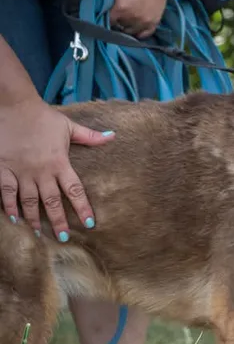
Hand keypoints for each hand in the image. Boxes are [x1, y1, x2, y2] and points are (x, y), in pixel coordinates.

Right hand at [0, 97, 114, 239]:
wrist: (14, 106)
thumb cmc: (43, 116)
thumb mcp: (69, 126)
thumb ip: (90, 136)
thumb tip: (113, 136)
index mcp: (60, 163)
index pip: (75, 191)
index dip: (83, 208)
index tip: (90, 224)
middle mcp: (42, 171)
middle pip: (52, 202)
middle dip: (59, 221)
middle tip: (63, 238)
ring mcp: (22, 172)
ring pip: (30, 201)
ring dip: (35, 219)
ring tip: (40, 233)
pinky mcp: (4, 169)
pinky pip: (7, 192)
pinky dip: (9, 206)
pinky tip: (14, 218)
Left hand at [81, 0, 168, 38]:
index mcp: (118, 9)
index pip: (104, 23)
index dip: (102, 20)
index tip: (102, 15)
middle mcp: (131, 19)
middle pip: (117, 29)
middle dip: (113, 23)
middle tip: (114, 14)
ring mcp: (144, 22)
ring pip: (129, 33)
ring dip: (125, 27)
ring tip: (124, 17)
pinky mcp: (153, 23)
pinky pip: (143, 35)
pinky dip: (138, 32)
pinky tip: (134, 24)